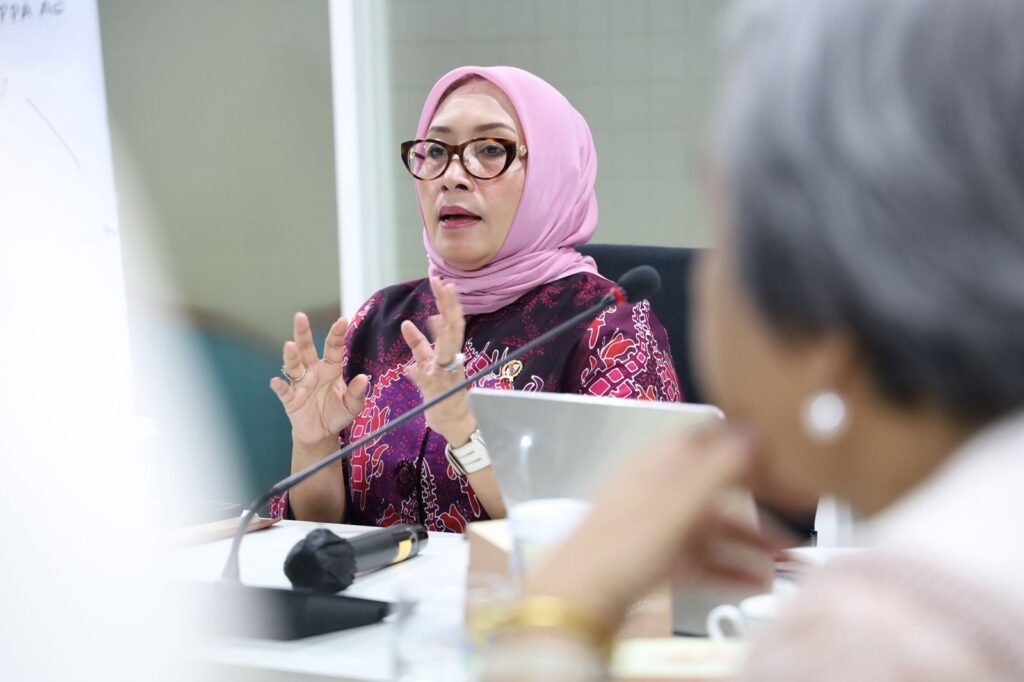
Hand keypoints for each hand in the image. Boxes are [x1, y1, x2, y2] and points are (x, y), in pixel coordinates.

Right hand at [270, 312, 368, 446]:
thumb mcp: (353, 406)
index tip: (342, 320)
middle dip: (303, 333)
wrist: (322, 433)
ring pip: (294, 366)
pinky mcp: (291, 399)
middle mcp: (314, 371)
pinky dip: (280, 386)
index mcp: (331, 368)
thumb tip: (363, 379)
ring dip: (291, 356)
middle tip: (300, 316)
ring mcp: (301, 383)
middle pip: (307, 349)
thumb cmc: (338, 414)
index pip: (333, 347)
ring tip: (289, 346)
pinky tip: (276, 381)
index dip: (337, 334)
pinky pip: (284, 391)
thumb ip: (357, 393)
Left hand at [401, 277, 474, 445]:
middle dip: (448, 305)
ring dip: (443, 331)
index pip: (450, 321)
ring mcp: (446, 375)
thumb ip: (419, 344)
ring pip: (448, 349)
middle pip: (453, 328)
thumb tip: (411, 323)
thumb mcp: (428, 364)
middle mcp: (452, 360)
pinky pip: (428, 381)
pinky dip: (419, 373)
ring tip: (438, 312)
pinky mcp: (437, 393)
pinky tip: (409, 367)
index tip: (440, 281)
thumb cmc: (442, 393)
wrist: (453, 423)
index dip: (446, 302)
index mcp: (449, 352)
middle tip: (442, 283)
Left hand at [525, 425, 784, 626]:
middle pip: (719, 483)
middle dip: (762, 499)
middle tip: (801, 514)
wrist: (577, 597)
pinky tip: (759, 581)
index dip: (750, 443)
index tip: (788, 457)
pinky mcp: (655, 556)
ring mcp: (657, 522)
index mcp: (660, 461)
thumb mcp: (678, 503)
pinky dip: (731, 565)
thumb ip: (719, 465)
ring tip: (790, 560)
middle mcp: (659, 485)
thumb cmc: (625, 544)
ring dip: (753, 539)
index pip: (712, 435)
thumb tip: (756, 426)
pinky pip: (702, 555)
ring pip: (714, 523)